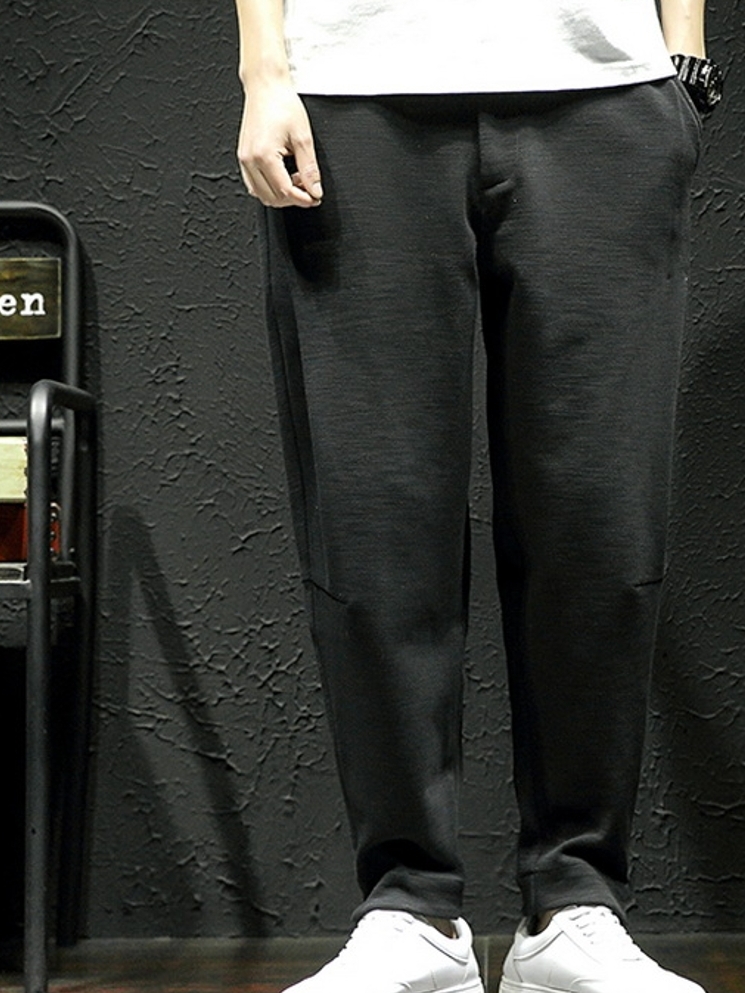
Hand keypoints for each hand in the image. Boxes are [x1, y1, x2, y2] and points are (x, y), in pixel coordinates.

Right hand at [237, 82, 322, 208]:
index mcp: (264, 155)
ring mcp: (244, 160)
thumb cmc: (282, 104)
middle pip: (272, 197)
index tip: (315, 198)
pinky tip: (284, 176)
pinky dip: (270, 187)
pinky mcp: (244, 157)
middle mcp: (249, 160)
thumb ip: (310, 169)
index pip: (285, 191)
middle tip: (309, 188)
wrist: (266, 86)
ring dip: (281, 194)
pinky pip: (254, 184)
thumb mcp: (303, 137)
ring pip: (262, 194)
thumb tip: (314, 190)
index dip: (303, 199)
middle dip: (293, 198)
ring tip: (297, 180)